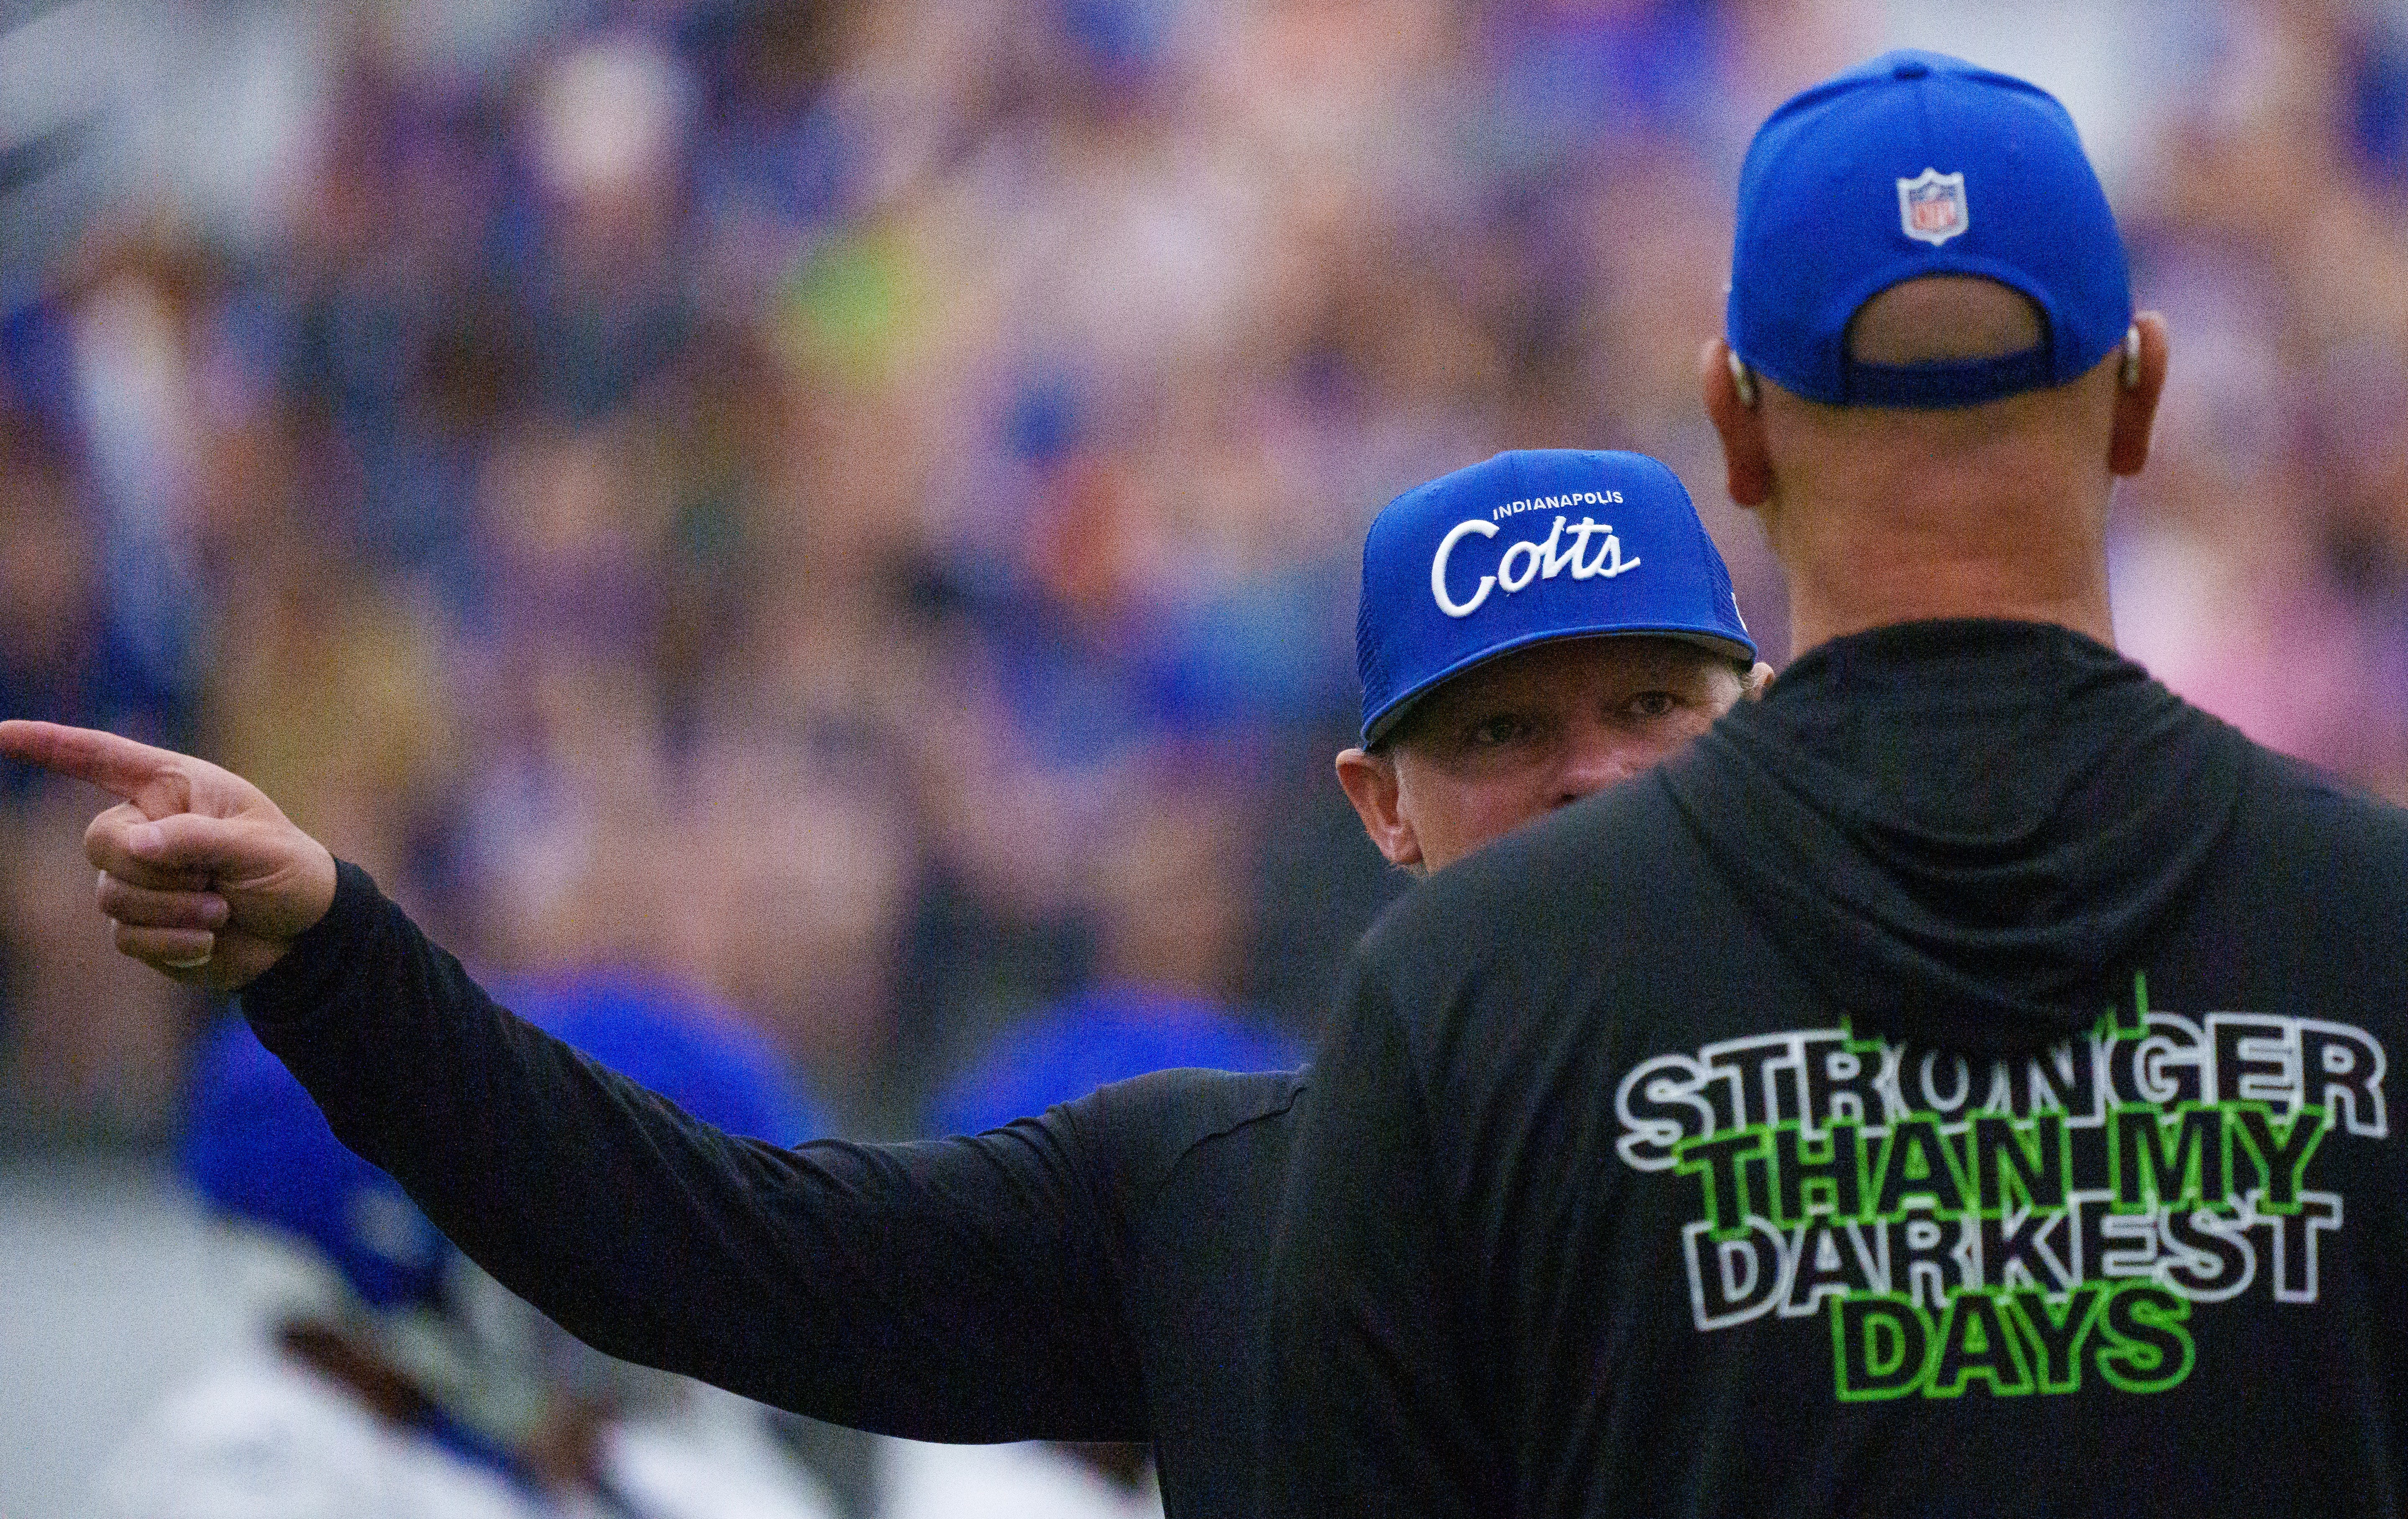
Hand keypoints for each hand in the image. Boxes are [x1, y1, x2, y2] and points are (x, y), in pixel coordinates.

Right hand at [0, 720, 338, 989]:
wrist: (302, 935)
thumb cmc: (289, 873)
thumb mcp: (258, 848)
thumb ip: (197, 839)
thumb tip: (133, 845)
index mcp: (174, 787)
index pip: (99, 758)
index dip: (47, 745)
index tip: (2, 734)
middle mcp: (146, 826)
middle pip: (102, 843)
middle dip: (156, 870)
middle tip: (214, 883)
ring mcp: (137, 877)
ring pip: (111, 894)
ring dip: (173, 909)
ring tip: (222, 910)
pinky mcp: (138, 924)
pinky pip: (126, 935)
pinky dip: (172, 941)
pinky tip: (209, 939)